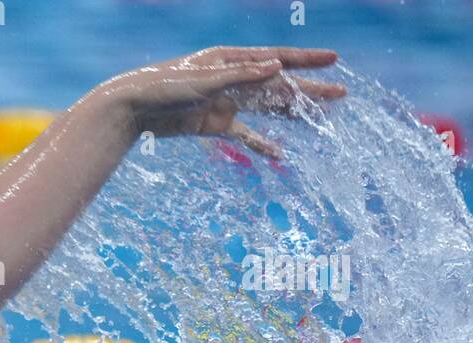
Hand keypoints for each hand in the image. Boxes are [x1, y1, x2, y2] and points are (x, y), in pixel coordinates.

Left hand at [98, 46, 345, 156]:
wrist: (131, 109)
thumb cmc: (163, 86)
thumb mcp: (203, 80)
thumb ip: (240, 75)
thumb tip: (278, 67)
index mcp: (230, 59)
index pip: (276, 58)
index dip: (306, 59)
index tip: (334, 59)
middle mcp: (232, 78)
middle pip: (278, 85)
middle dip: (309, 90)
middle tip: (341, 95)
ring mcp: (225, 102)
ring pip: (266, 108)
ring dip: (292, 113)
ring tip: (321, 118)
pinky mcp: (213, 124)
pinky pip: (243, 135)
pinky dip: (260, 144)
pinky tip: (279, 154)